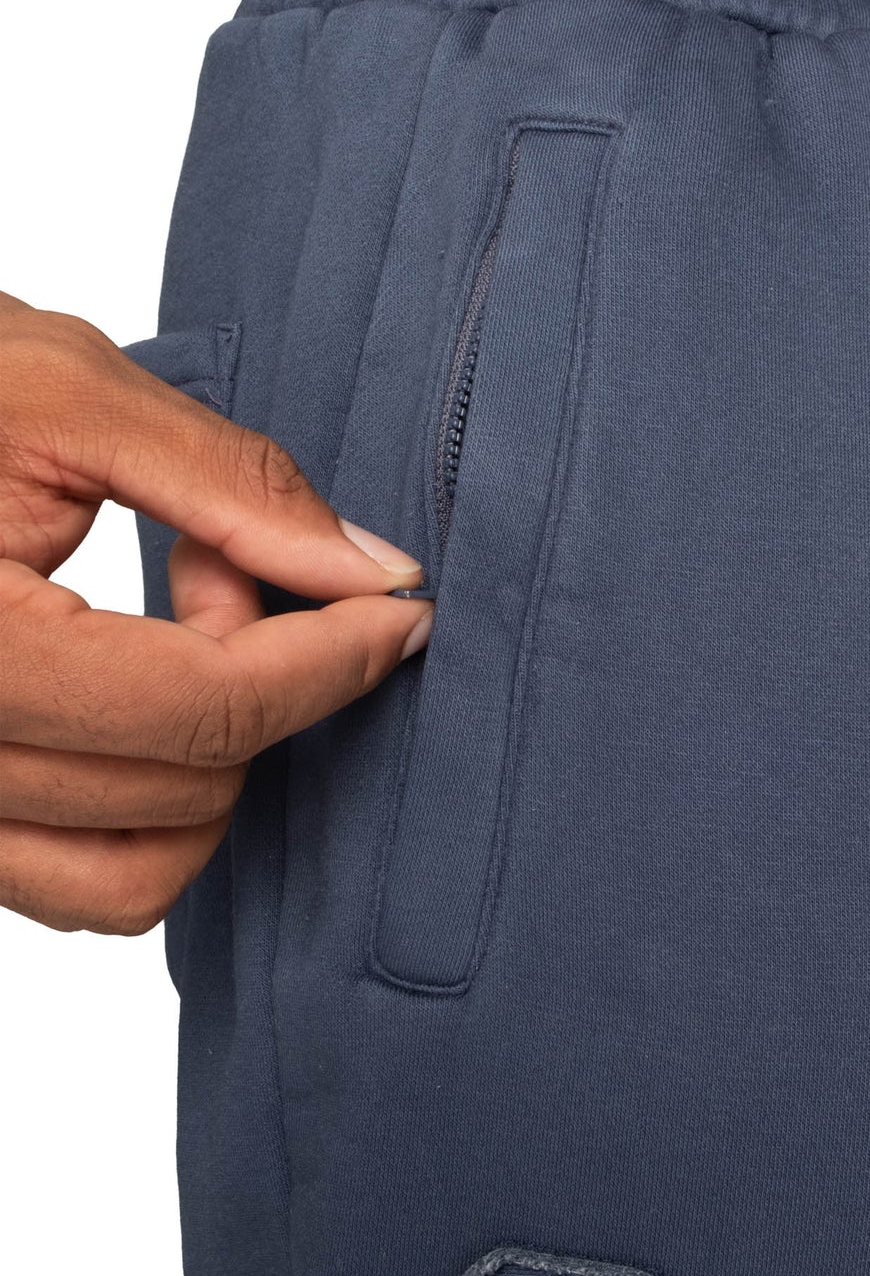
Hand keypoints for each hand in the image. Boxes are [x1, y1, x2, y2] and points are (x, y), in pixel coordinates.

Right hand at [0, 291, 432, 933]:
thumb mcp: (60, 391)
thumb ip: (234, 485)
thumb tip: (376, 573)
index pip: (201, 706)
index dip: (333, 660)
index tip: (402, 615)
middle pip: (187, 781)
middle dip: (263, 677)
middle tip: (230, 564)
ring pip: (142, 870)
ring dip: (212, 756)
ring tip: (177, 626)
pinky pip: (81, 885)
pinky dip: (152, 810)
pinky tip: (141, 692)